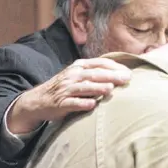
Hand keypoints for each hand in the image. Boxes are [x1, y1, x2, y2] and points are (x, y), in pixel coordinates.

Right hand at [7, 58, 131, 133]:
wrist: (39, 100)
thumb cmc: (66, 88)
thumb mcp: (79, 75)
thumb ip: (96, 73)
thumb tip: (121, 74)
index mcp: (79, 66)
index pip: (99, 63)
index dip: (115, 67)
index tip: (128, 73)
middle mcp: (73, 75)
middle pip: (94, 74)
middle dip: (110, 76)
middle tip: (125, 79)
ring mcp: (66, 89)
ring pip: (84, 87)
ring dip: (97, 88)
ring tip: (110, 90)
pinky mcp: (61, 103)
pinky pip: (72, 103)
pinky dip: (82, 103)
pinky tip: (92, 105)